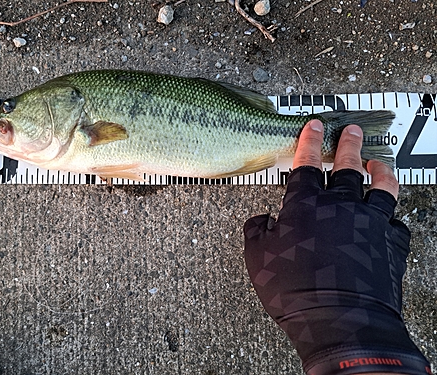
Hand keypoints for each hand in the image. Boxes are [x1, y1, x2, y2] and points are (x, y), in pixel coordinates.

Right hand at [244, 120, 430, 374]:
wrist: (339, 322)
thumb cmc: (295, 290)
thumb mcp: (258, 259)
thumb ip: (257, 231)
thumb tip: (260, 220)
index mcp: (306, 205)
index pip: (307, 163)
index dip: (309, 142)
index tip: (313, 126)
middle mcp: (341, 206)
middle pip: (348, 165)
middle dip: (348, 144)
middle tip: (350, 131)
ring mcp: (369, 223)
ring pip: (382, 186)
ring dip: (380, 170)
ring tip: (378, 162)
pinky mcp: (390, 244)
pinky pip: (396, 222)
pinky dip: (392, 217)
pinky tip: (390, 216)